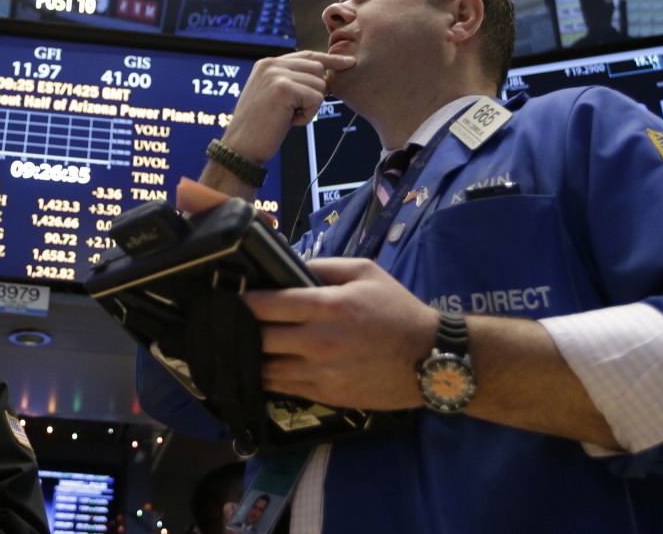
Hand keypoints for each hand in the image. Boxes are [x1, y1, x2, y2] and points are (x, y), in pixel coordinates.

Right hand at [220, 50, 353, 163]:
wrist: (241, 148)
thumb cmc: (259, 128)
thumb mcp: (273, 97)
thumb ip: (291, 82)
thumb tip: (324, 77)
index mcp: (267, 64)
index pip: (306, 55)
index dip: (329, 60)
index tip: (348, 62)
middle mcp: (271, 64)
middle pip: (317, 68)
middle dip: (316, 92)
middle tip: (296, 111)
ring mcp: (276, 74)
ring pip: (319, 85)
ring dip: (310, 107)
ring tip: (287, 117)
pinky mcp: (284, 88)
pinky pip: (316, 99)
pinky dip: (307, 116)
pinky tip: (289, 122)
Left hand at [244, 257, 436, 410]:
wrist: (430, 359)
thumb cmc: (397, 310)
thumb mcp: (365, 272)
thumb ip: (323, 266)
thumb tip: (288, 267)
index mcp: (328, 307)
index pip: (269, 305)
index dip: (245, 301)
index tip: (234, 297)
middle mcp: (319, 342)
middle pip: (260, 338)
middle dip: (243, 329)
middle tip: (233, 323)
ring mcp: (321, 373)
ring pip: (266, 368)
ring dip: (251, 357)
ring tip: (241, 347)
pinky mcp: (325, 396)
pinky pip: (283, 388)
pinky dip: (268, 378)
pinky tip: (261, 368)